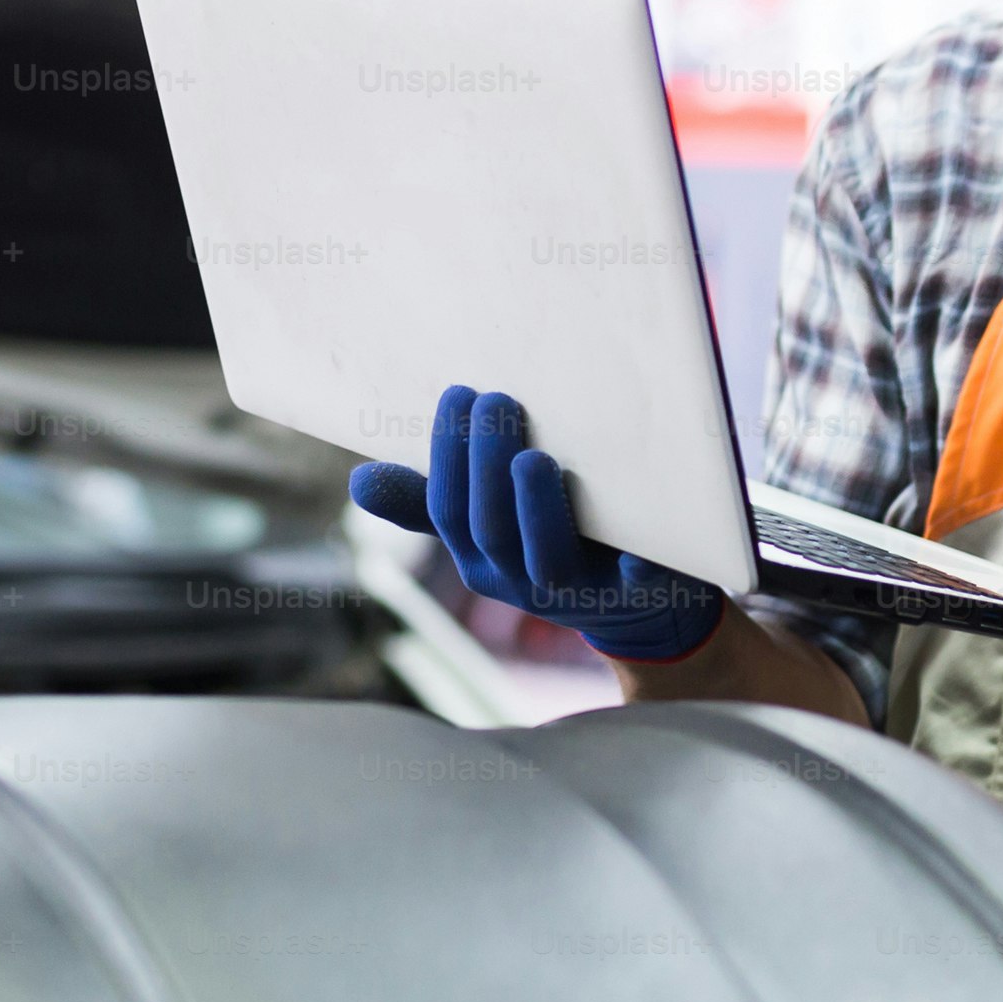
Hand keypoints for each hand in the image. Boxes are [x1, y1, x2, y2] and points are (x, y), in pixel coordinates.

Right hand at [348, 385, 724, 663]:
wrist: (643, 606)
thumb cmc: (555, 541)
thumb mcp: (490, 525)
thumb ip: (432, 503)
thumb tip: (359, 481)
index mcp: (481, 560)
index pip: (449, 510)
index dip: (448, 456)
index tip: (458, 394)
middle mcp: (521, 583)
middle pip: (491, 529)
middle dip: (486, 465)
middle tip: (498, 401)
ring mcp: (580, 593)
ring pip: (545, 558)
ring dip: (535, 507)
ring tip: (533, 456)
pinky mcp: (639, 593)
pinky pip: (636, 579)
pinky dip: (637, 556)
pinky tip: (632, 529)